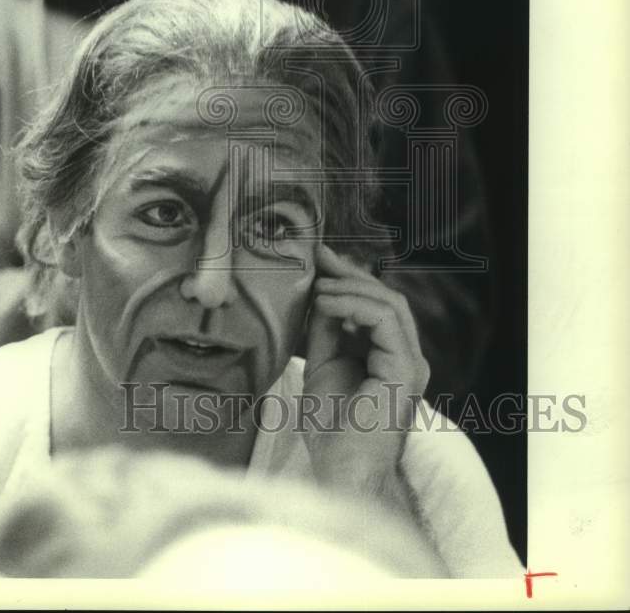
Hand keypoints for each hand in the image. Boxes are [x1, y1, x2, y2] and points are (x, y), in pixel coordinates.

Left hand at [303, 244, 430, 498]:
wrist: (341, 472)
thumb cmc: (332, 429)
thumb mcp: (322, 364)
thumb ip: (326, 329)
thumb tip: (321, 291)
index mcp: (390, 356)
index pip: (377, 305)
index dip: (350, 279)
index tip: (320, 260)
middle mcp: (406, 357)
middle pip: (387, 298)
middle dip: (352, 274)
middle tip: (321, 258)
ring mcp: (410, 364)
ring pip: (390, 304)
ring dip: (351, 289)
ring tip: (319, 289)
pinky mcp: (406, 370)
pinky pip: (386, 321)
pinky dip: (356, 306)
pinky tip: (328, 305)